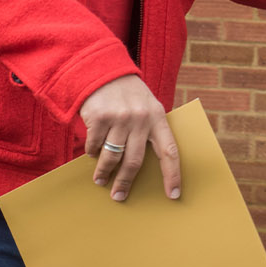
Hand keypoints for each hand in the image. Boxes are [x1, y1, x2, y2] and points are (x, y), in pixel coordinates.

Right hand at [80, 74, 180, 201]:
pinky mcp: (99, 117)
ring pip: (112, 157)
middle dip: (126, 182)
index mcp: (158, 117)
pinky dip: (93, 152)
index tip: (173, 195)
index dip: (173, 175)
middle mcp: (141, 118)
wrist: (104, 70)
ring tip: (100, 181)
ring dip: (104, 172)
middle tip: (119, 196)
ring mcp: (120, 118)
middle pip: (135, 161)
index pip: (169, 151)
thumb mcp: (147, 105)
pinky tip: (93, 153)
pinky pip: (95, 145)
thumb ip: (150, 129)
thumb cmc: (129, 94)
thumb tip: (142, 165)